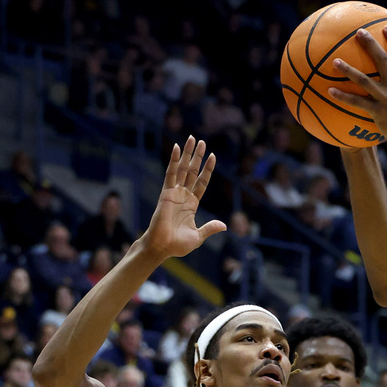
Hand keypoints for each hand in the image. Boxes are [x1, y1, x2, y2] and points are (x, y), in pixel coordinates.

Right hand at [141, 137, 224, 258]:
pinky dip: (174, 161)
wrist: (162, 247)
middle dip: (197, 157)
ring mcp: (175, 193)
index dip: (207, 170)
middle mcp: (183, 196)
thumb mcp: (198, 236)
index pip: (202, 183)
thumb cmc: (177, 245)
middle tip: (201, 141)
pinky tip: (177, 148)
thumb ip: (210, 228)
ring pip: (183, 169)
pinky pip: (171, 174)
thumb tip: (224, 226)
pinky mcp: (166, 193)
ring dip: (188, 154)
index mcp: (192, 204)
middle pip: (192, 172)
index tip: (213, 156)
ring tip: (192, 139)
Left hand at [328, 27, 386, 153]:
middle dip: (370, 44)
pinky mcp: (378, 112)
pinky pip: (357, 102)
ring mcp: (386, 98)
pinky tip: (330, 91)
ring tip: (335, 61)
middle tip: (358, 32)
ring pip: (364, 80)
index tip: (386, 27)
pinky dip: (343, 97)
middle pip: (381, 60)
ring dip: (348, 70)